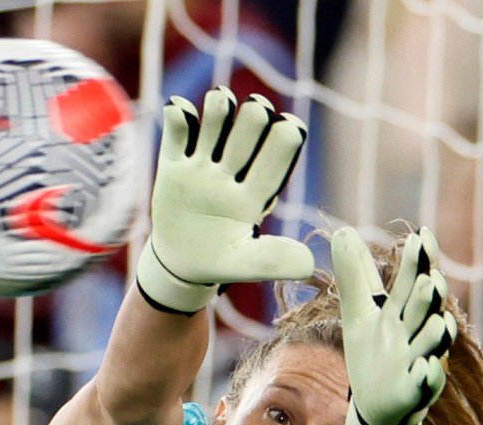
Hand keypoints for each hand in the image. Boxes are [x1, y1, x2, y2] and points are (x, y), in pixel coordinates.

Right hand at [132, 88, 313, 315]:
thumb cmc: (219, 263)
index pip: (277, 157)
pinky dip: (179, 114)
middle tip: (256, 111)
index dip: (286, 138)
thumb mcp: (244, 265)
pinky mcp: (174, 165)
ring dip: (220, 106)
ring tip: (220, 101)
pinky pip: (177, 130)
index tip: (290, 128)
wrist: (181, 265)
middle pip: (251, 128)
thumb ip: (273, 261)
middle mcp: (234, 172)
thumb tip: (308, 264)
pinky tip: (180, 111)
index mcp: (257, 192)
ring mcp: (203, 166)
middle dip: (255, 116)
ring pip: (216, 120)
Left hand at [327, 227, 452, 424]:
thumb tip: (343, 230)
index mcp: (402, 312)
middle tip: (430, 280)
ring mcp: (419, 363)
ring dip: (435, 334)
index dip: (419, 261)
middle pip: (425, 310)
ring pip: (432, 346)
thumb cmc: (373, 356)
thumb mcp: (359, 313)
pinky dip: (427, 377)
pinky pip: (426, 384)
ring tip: (438, 323)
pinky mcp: (415, 393)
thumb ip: (355, 275)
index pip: (413, 280)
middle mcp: (416, 334)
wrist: (375, 408)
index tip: (421, 235)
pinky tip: (426, 368)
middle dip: (428, 296)